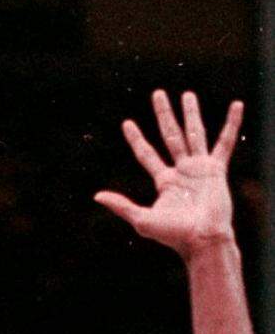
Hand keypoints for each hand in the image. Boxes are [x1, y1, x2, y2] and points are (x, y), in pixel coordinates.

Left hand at [94, 91, 242, 257]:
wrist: (201, 239)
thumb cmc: (173, 235)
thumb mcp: (141, 219)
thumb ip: (121, 205)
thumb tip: (96, 196)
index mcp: (164, 181)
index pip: (146, 153)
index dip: (136, 139)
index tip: (127, 123)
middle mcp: (181, 171)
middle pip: (170, 135)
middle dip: (163, 115)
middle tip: (157, 94)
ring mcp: (199, 168)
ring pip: (194, 133)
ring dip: (190, 113)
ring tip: (186, 94)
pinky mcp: (216, 169)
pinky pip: (225, 142)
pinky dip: (231, 124)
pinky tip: (236, 105)